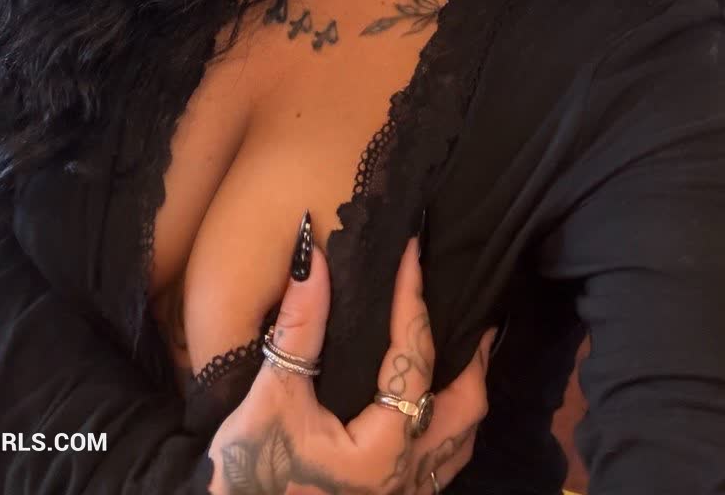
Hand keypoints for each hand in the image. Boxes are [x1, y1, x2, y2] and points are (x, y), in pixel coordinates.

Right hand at [206, 232, 495, 493]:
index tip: (413, 252)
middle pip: (467, 407)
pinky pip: (442, 460)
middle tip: (473, 308)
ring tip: (465, 350)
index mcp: (382, 450)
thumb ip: (299, 328)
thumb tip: (313, 258)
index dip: (413, 299)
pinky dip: (449, 423)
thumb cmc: (251, 471)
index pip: (413, 358)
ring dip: (467, 391)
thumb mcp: (272, 396)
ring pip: (461, 440)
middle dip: (473, 356)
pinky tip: (433, 402)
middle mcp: (407, 477)